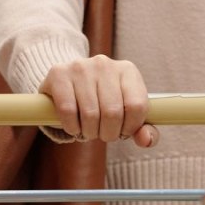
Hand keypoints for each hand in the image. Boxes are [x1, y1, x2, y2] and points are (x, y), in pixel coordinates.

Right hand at [39, 56, 157, 146]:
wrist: (68, 83)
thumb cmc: (103, 101)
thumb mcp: (126, 113)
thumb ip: (143, 129)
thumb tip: (145, 140)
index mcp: (128, 70)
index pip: (137, 106)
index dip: (130, 127)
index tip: (122, 131)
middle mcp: (105, 64)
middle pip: (113, 113)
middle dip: (108, 133)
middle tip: (102, 134)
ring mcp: (81, 66)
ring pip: (90, 114)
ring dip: (89, 132)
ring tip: (88, 130)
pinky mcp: (59, 73)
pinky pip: (68, 111)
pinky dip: (72, 127)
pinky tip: (74, 127)